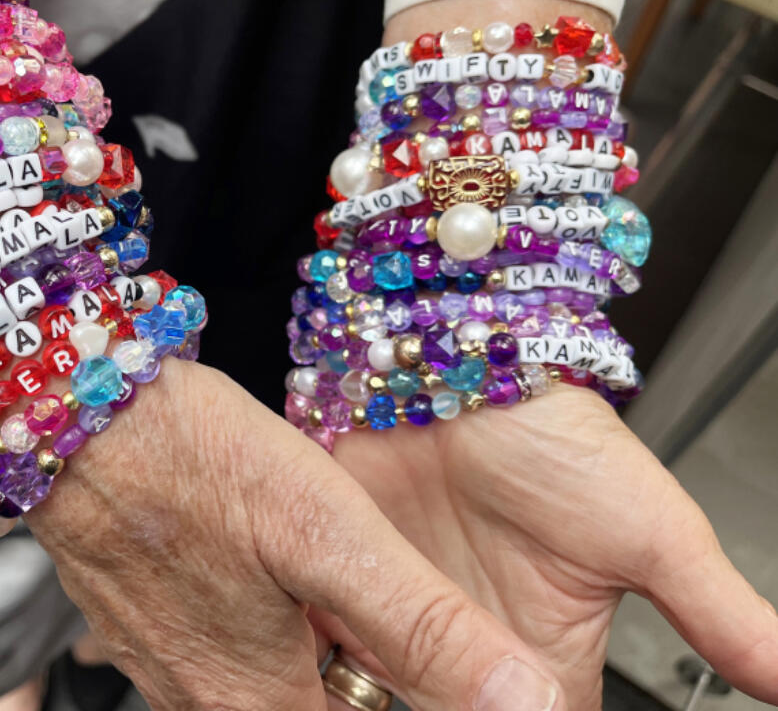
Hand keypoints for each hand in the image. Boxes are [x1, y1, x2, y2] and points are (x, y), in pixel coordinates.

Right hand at [26, 360, 570, 710]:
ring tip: (321, 579)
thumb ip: (423, 626)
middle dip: (354, 673)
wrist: (71, 408)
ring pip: (259, 681)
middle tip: (365, 608)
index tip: (405, 660)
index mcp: (258, 700)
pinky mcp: (135, 617)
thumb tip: (524, 701)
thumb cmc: (191, 459)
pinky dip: (251, 619)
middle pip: (307, 710)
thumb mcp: (329, 534)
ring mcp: (158, 661)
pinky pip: (210, 646)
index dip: (403, 700)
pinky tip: (257, 558)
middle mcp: (200, 699)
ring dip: (304, 646)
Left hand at [315, 384, 777, 707]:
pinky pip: (324, 664)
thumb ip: (720, 615)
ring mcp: (401, 624)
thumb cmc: (553, 433)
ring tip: (360, 708)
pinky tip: (315, 691)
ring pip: (381, 708)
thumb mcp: (652, 529)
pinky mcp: (342, 595)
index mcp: (549, 661)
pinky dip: (321, 682)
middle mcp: (470, 650)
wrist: (453, 360)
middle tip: (446, 706)